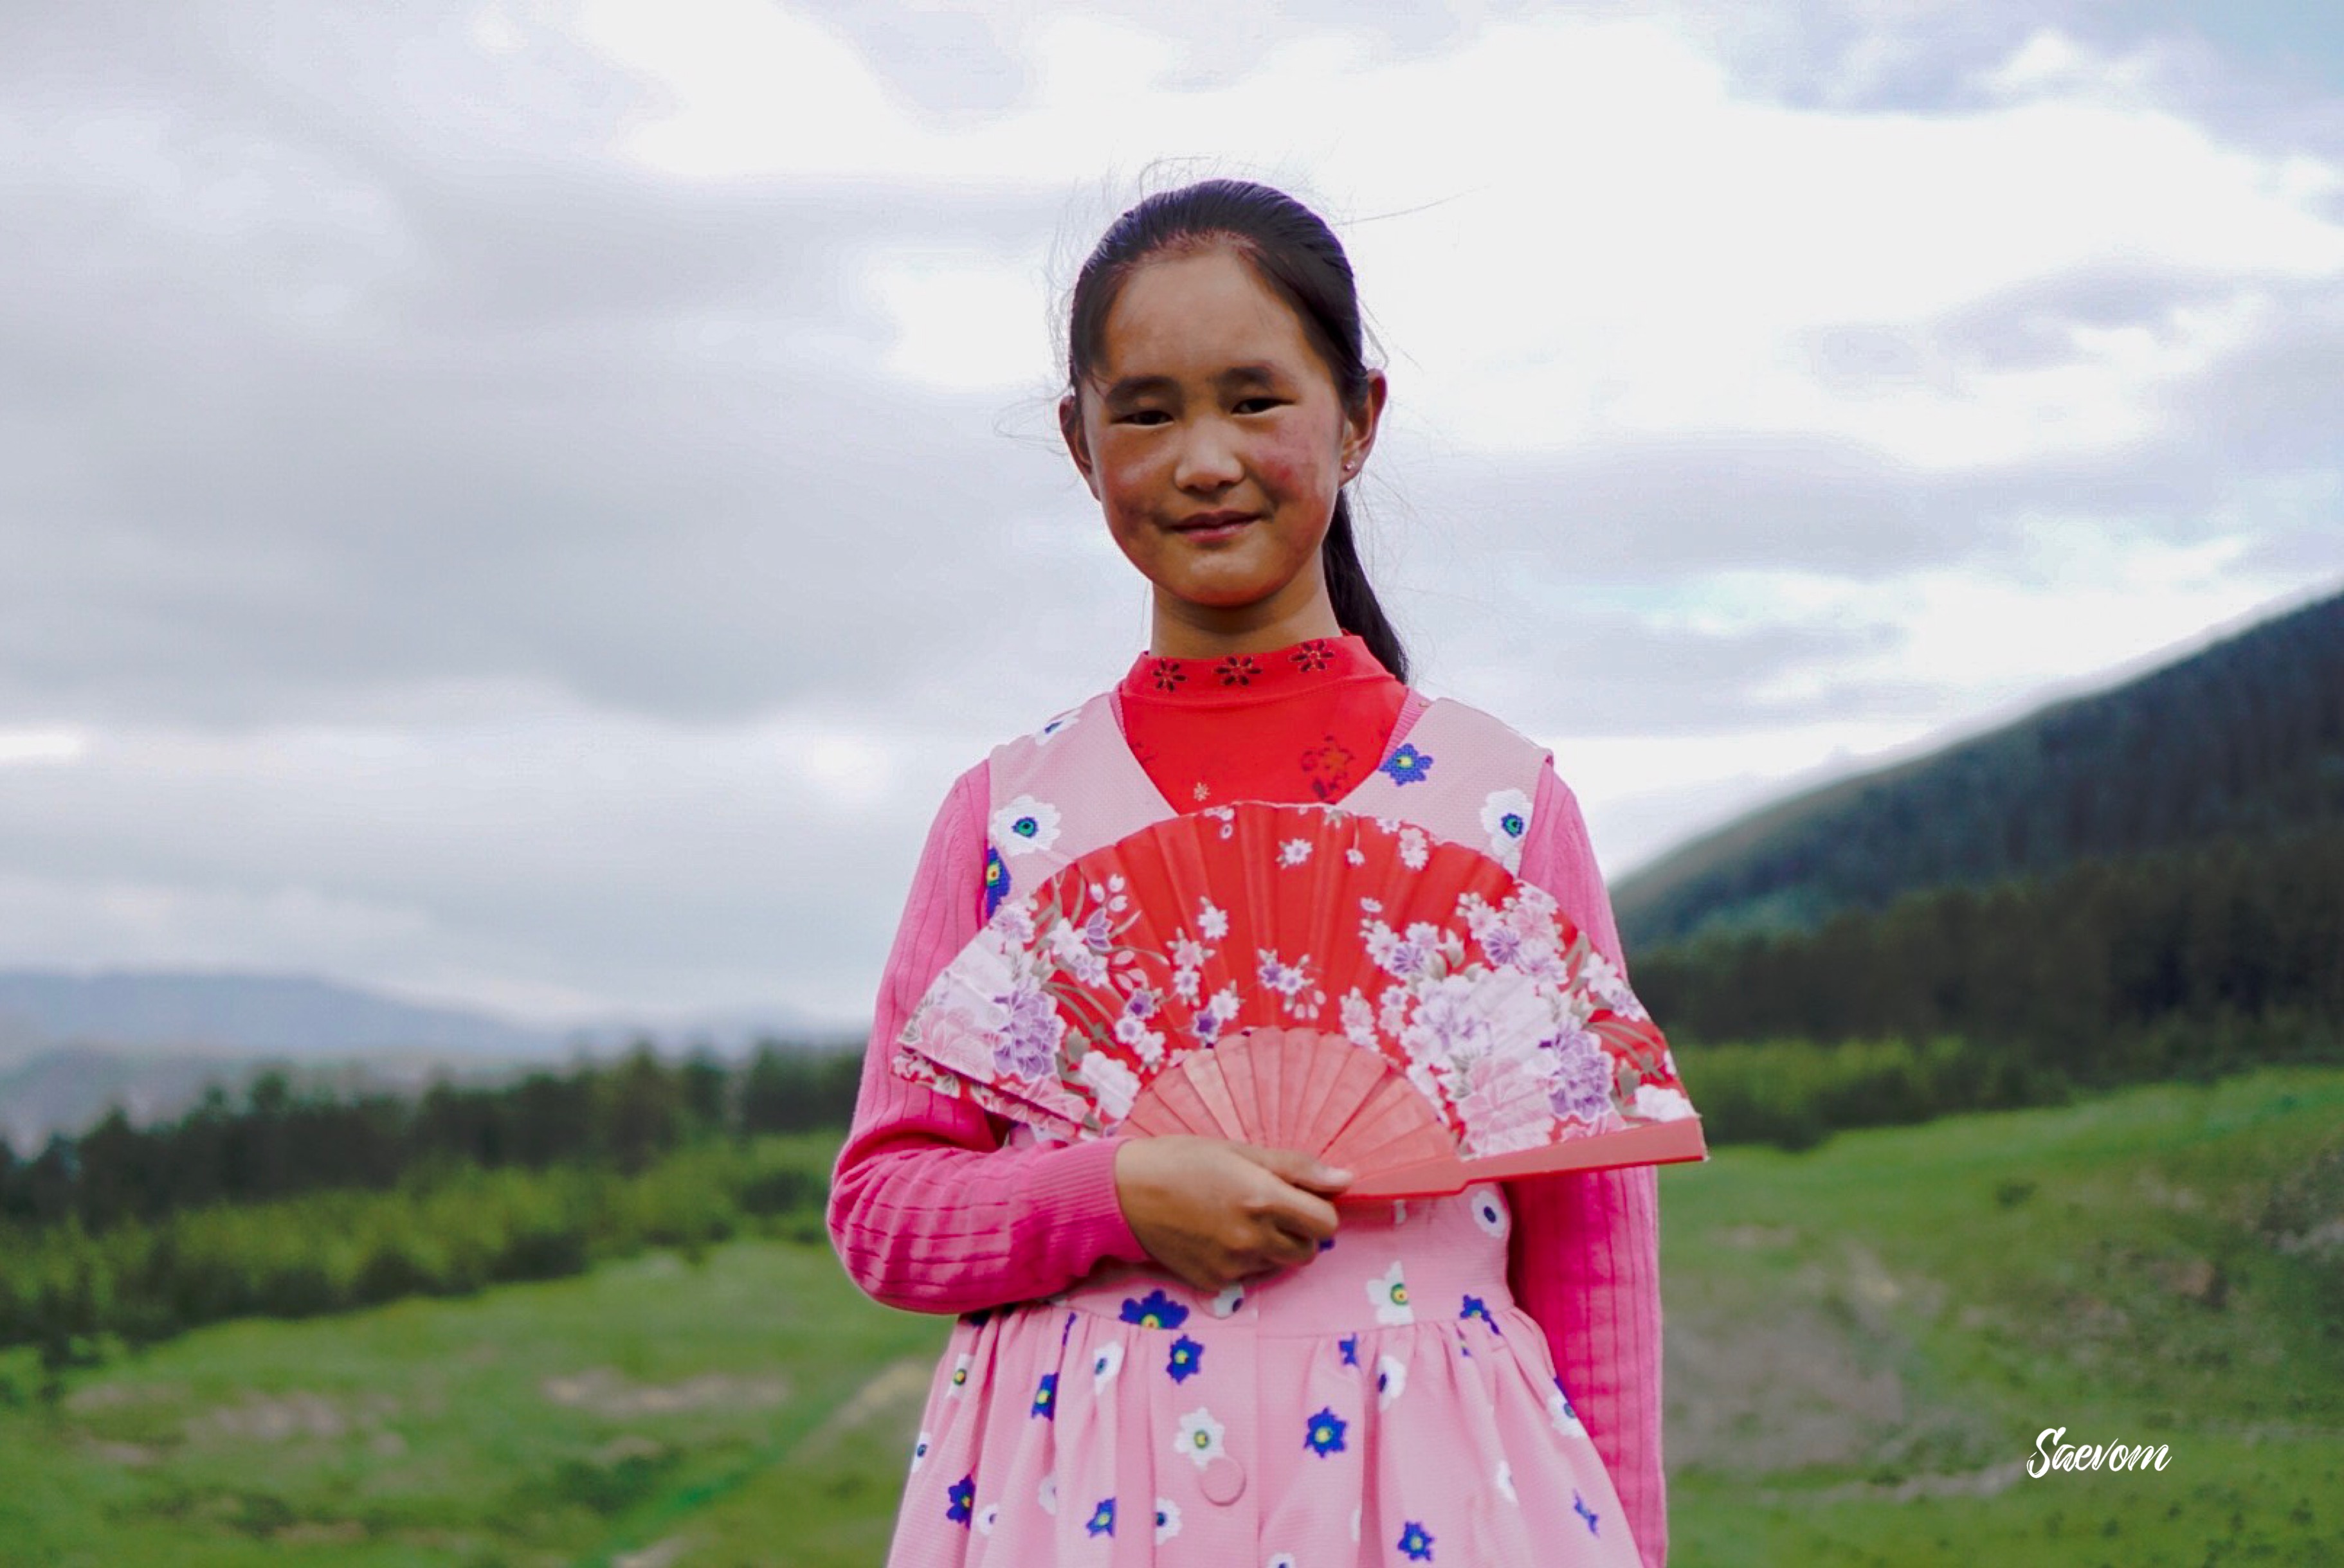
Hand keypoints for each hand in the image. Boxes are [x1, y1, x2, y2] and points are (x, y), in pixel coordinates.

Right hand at [1111, 1136, 1353, 1293]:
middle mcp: (1252, 1238)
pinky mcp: (1213, 1282)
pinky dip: (1244, 1260)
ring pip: (1280, 1265)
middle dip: (1300, 1231)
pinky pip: (1248, 1276)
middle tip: (1271, 1208)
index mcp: (1263, 1199)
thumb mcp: (1240, 1151)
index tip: (1303, 1197)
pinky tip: (1218, 1236)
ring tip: (1240, 1220)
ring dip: (1273, 1247)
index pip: (1327, 1223)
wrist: (1123, 1192)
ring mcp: (1232, 1265)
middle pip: (1308, 1250)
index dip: (1320, 1209)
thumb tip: (1346, 1179)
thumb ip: (1297, 1168)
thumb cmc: (1182, 1160)